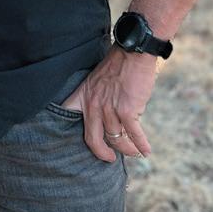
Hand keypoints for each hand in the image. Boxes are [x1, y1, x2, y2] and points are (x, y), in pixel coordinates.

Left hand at [59, 45, 156, 162]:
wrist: (134, 52)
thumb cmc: (118, 64)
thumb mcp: (97, 79)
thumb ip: (97, 98)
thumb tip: (106, 119)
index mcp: (84, 95)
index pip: (68, 115)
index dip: (66, 131)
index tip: (70, 144)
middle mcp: (94, 104)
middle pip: (92, 139)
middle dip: (102, 152)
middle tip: (109, 158)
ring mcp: (110, 108)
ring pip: (116, 138)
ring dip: (127, 149)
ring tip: (134, 152)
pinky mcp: (128, 110)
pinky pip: (134, 134)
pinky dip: (141, 145)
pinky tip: (146, 151)